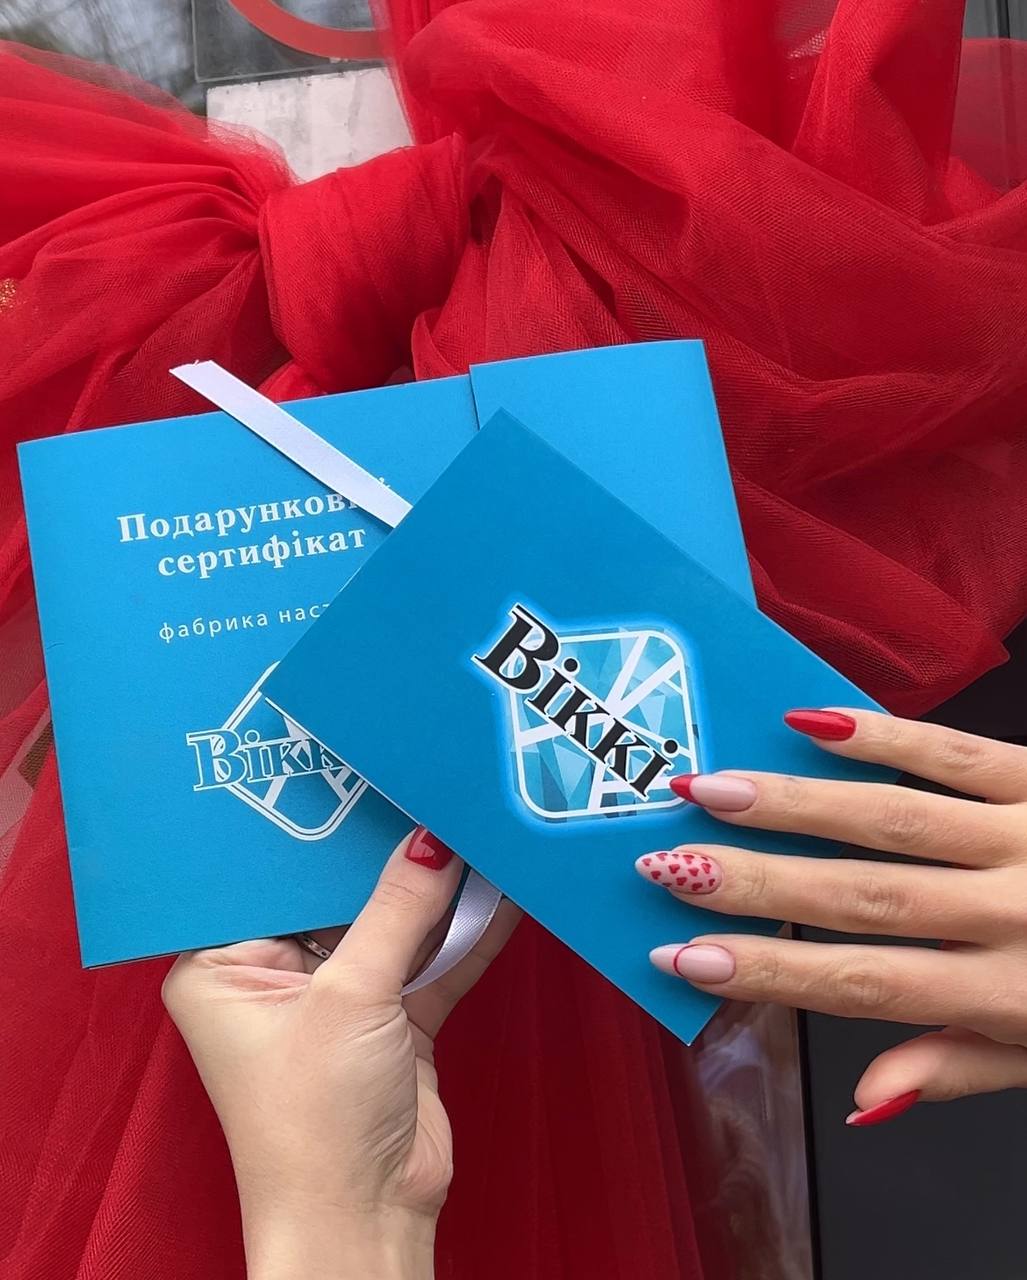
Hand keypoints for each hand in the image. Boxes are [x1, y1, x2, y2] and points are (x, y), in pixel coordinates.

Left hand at [163, 829, 519, 1279]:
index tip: (360, 773)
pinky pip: (428, 960)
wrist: (366, 1221)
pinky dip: (462, 934)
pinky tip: (499, 891)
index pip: (271, 873)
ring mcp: (338, 996)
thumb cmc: (314, 1122)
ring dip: (436, 892)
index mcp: (224, 963)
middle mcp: (275, 974)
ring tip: (474, 826)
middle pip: (338, 892)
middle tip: (428, 788)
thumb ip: (397, 910)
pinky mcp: (391, 1019)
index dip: (316, 828)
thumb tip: (432, 838)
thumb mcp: (351, 996)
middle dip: (388, 854)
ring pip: (391, 923)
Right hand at [640, 709, 1026, 1124]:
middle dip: (753, 884)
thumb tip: (861, 1100)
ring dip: (795, 804)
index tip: (681, 957)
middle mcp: (1012, 913)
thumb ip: (958, 1068)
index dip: (766, 973)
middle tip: (666, 864)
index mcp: (1009, 993)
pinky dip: (886, 736)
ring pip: (894, 819)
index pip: (863, 987)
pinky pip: (959, 753)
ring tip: (712, 789)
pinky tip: (816, 721)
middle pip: (860, 898)